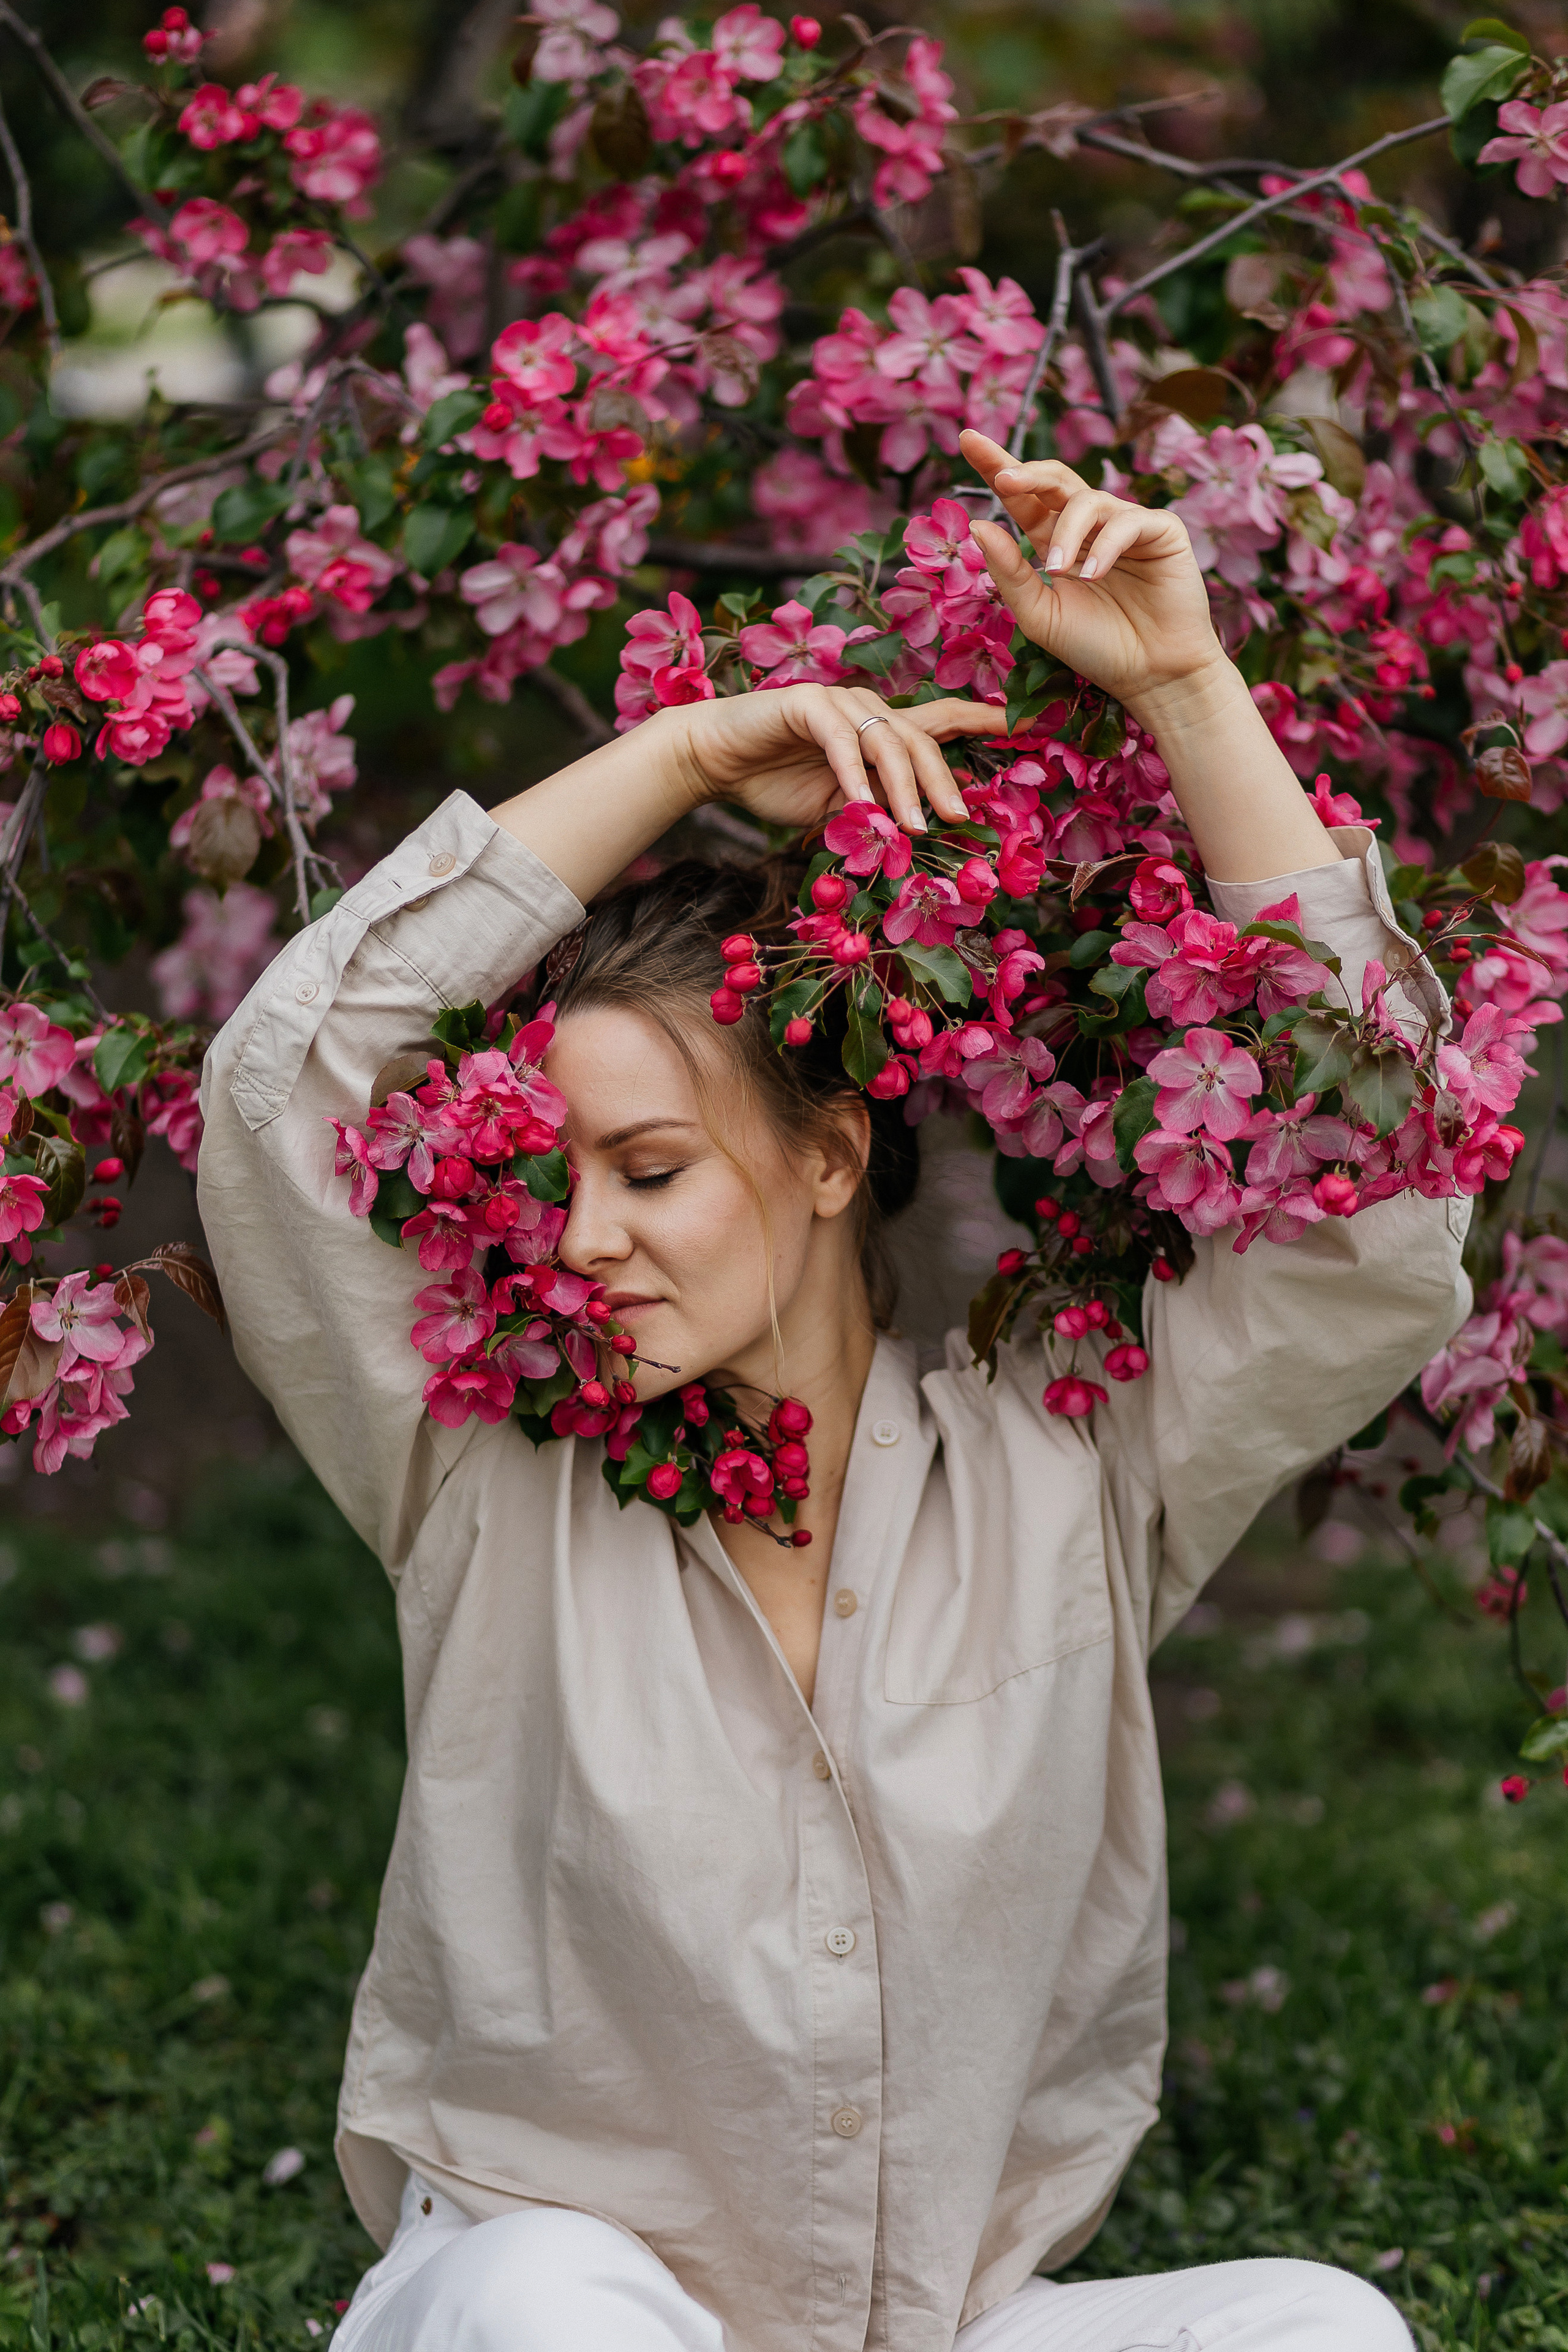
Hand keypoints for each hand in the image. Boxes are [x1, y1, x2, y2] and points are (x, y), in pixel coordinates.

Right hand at [664, 683, 1008, 836]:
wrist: (716, 759)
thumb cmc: (776, 782)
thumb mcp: (838, 808)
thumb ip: (876, 813)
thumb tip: (914, 838)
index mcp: (882, 730)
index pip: (942, 721)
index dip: (984, 722)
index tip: (1029, 728)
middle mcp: (868, 709)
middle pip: (922, 739)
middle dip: (944, 782)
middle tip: (961, 819)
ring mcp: (838, 702)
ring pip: (887, 741)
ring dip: (903, 787)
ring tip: (913, 826)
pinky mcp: (806, 704)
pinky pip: (839, 740)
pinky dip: (852, 772)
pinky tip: (860, 801)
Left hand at [960, 429, 1224, 718]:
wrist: (1151, 677)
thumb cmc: (1096, 649)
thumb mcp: (1039, 615)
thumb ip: (1009, 572)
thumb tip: (978, 524)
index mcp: (1056, 542)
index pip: (1023, 498)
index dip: (996, 467)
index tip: (968, 439)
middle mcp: (1089, 527)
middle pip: (1054, 480)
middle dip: (1026, 472)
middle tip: (1003, 478)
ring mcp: (1126, 526)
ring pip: (1087, 501)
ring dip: (1067, 534)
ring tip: (1059, 571)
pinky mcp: (1161, 531)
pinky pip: (1127, 522)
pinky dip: (1105, 546)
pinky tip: (1094, 576)